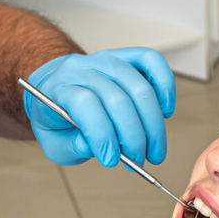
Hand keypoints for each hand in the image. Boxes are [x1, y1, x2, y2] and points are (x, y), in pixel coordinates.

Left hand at [24, 48, 176, 168]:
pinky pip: (151, 60)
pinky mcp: (126, 57)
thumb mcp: (53, 142)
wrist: (57, 89)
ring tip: (153, 149)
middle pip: (117, 99)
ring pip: (139, 86)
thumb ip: (73, 146)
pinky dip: (164, 86)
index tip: (111, 160)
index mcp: (59, 88)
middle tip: (138, 160)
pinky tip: (165, 111)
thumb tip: (99, 146)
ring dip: (153, 124)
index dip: (102, 135)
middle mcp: (83, 69)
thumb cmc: (56, 118)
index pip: (85, 104)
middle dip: (133, 137)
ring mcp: (106, 60)